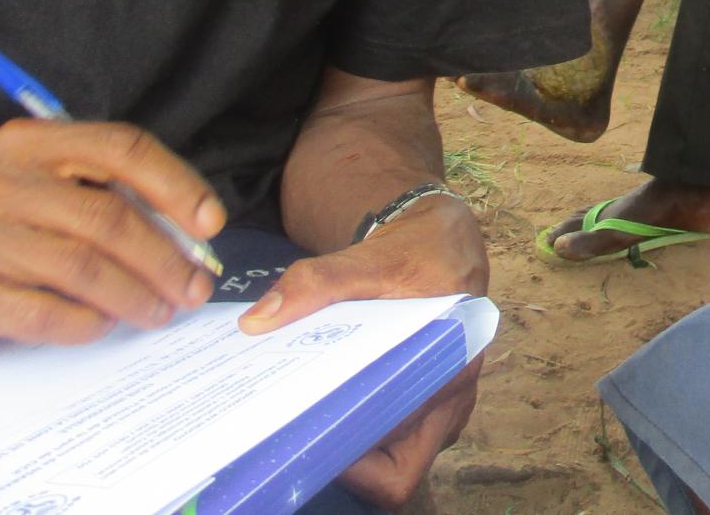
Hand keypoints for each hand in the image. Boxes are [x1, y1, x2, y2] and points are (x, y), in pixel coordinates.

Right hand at [0, 119, 223, 353]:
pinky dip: (88, 323)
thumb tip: (192, 235)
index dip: (177, 185)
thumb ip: (109, 195)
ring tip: (161, 311)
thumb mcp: (42, 187)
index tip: (211, 224)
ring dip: (136, 295)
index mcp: (30, 143)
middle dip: (166, 257)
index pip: (121, 147)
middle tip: (195, 286)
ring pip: (82, 267)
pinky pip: (46, 313)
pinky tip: (105, 325)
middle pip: (108, 216)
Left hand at [240, 194, 486, 507]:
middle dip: (345, 461)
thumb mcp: (368, 257)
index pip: (399, 448)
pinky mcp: (431, 407)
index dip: (352, 460)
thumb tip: (256, 323)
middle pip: (397, 470)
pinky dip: (364, 438)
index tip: (303, 435)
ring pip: (398, 465)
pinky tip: (327, 409)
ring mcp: (445, 409)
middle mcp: (453, 398)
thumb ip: (315, 283)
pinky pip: (398, 445)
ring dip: (355, 454)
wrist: (446, 239)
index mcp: (451, 364)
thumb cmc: (418, 250)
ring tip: (305, 421)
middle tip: (295, 430)